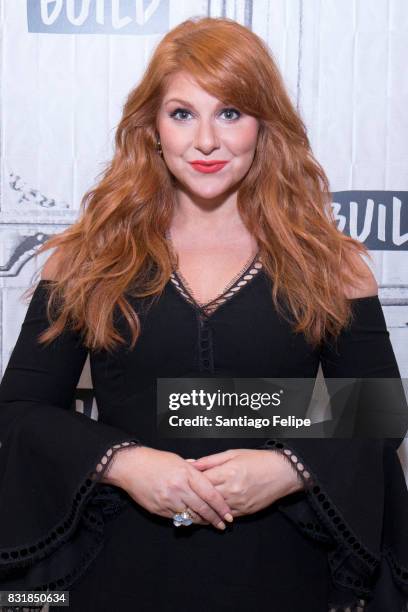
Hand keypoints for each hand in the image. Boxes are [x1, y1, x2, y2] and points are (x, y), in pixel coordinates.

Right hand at [104, 446, 232, 529]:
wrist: (130, 466)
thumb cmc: (155, 460)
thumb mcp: (178, 460)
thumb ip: (193, 470)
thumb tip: (206, 477)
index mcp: (186, 474)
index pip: (209, 493)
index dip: (221, 506)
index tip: (228, 514)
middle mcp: (179, 488)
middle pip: (202, 508)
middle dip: (215, 518)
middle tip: (223, 524)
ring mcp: (168, 500)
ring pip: (190, 515)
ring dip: (202, 520)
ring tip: (210, 523)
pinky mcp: (159, 509)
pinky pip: (177, 518)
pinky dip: (186, 520)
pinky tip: (192, 520)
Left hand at [189, 448, 303, 517]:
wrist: (282, 472)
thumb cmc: (257, 460)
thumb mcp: (232, 454)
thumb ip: (210, 461)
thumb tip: (191, 463)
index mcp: (228, 472)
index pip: (202, 481)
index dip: (189, 482)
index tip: (180, 482)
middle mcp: (232, 489)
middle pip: (205, 497)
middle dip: (193, 497)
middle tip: (179, 498)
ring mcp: (239, 502)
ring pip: (213, 510)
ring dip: (201, 509)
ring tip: (188, 508)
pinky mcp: (245, 511)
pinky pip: (225, 516)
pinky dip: (215, 515)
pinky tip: (206, 514)